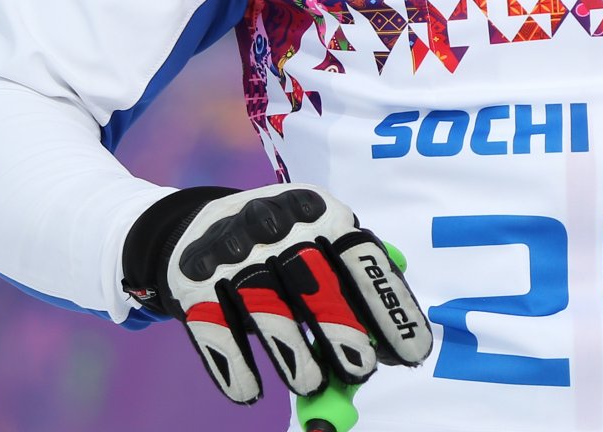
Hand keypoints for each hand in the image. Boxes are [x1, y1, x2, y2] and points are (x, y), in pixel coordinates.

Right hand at [121, 183, 431, 403]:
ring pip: (264, 304)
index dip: (388, 306)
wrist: (197, 228)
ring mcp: (230, 249)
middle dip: (340, 327)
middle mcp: (275, 223)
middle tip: (360, 371)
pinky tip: (250, 391)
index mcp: (320, 211)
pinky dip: (232, 363)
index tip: (412, 352)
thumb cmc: (282, 251)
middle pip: (312, 276)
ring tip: (311, 385)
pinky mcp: (190, 279)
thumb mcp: (323, 248)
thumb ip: (358, 290)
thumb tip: (396, 348)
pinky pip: (214, 325)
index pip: (361, 256)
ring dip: (290, 351)